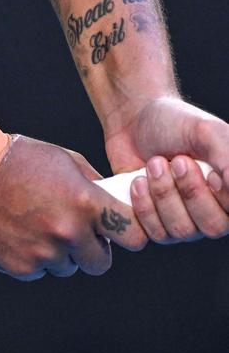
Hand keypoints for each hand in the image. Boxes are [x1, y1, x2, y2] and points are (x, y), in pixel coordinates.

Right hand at [0, 135, 145, 279]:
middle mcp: (68, 231)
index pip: (132, 235)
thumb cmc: (15, 158)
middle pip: (101, 262)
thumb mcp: (62, 158)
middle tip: (72, 230)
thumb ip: (92, 184)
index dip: (129, 235)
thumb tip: (113, 203)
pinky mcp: (19, 267)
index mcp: (84, 201)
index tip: (119, 231)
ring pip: (67, 267)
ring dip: (58, 253)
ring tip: (35, 224)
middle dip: (91, 249)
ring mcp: (43, 252)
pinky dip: (31, 257)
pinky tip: (17, 232)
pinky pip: (38, 271)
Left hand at [105, 97, 228, 242]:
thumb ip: (228, 158)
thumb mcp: (207, 131)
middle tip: (175, 161)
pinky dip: (141, 208)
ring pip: (179, 230)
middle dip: (189, 192)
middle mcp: (209, 211)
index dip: (222, 196)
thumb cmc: (174, 123)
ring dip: (162, 194)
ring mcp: (180, 221)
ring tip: (152, 164)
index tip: (210, 173)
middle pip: (212, 226)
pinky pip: (148, 234)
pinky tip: (136, 182)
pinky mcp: (150, 224)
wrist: (133, 118)